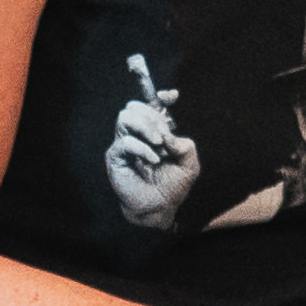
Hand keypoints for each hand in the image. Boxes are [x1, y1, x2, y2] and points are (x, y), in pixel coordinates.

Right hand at [104, 60, 198, 230]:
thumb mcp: (189, 164)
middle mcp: (136, 135)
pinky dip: (143, 148)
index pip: (151, 105)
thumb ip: (185, 145)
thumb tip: (169, 136)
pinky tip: (155, 160)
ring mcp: (124, 145)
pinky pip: (125, 142)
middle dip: (152, 117)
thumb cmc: (173, 186)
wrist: (160, 208)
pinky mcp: (115, 158)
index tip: (172, 97)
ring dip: (146, 127)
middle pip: (134, 107)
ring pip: (125, 118)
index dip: (161, 97)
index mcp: (153, 132)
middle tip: (164, 136)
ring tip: (159, 144)